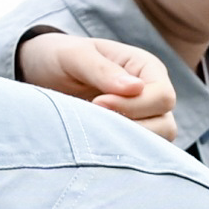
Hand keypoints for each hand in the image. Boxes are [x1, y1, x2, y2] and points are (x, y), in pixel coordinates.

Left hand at [16, 30, 185, 142]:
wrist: (42, 73)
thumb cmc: (61, 58)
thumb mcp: (75, 55)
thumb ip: (102, 70)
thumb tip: (136, 88)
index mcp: (147, 68)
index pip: (163, 96)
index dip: (134, 105)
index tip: (97, 103)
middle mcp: (152, 94)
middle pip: (166, 124)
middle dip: (132, 126)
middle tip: (95, 118)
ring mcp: (144, 119)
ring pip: (157, 144)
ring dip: (127, 142)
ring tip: (95, 129)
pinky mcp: (129, 137)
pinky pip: (138, 154)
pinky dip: (120, 152)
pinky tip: (97, 141)